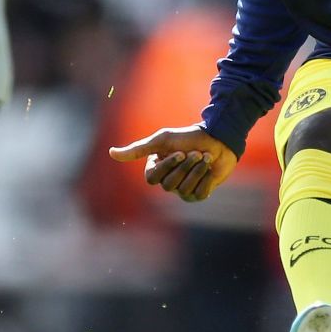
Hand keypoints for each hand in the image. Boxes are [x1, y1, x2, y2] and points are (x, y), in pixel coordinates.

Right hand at [108, 125, 237, 202]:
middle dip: (184, 167)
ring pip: (183, 190)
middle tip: (195, 153)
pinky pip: (198, 194)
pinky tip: (210, 169)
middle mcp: (167, 181)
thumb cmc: (189, 137)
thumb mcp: (162, 140)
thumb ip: (138, 149)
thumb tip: (110, 153)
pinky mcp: (199, 194)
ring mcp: (183, 190)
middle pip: (168, 185)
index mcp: (157, 168)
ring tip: (204, 157)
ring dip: (197, 170)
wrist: (219, 139)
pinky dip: (206, 179)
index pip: (152, 178)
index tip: (179, 151)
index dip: (167, 166)